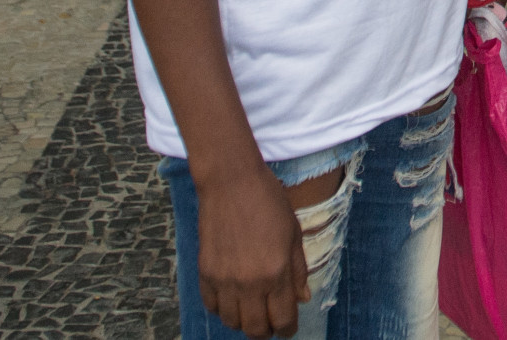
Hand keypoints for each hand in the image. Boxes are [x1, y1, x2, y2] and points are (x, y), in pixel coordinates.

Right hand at [195, 166, 308, 337]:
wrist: (231, 182)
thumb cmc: (268, 202)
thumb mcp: (294, 233)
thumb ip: (298, 270)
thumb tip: (302, 299)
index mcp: (276, 272)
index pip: (282, 319)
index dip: (287, 328)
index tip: (288, 327)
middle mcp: (249, 282)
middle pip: (255, 329)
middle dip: (266, 331)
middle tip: (271, 323)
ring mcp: (224, 280)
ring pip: (232, 322)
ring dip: (244, 321)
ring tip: (252, 309)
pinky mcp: (205, 273)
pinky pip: (212, 307)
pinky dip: (223, 309)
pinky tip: (232, 297)